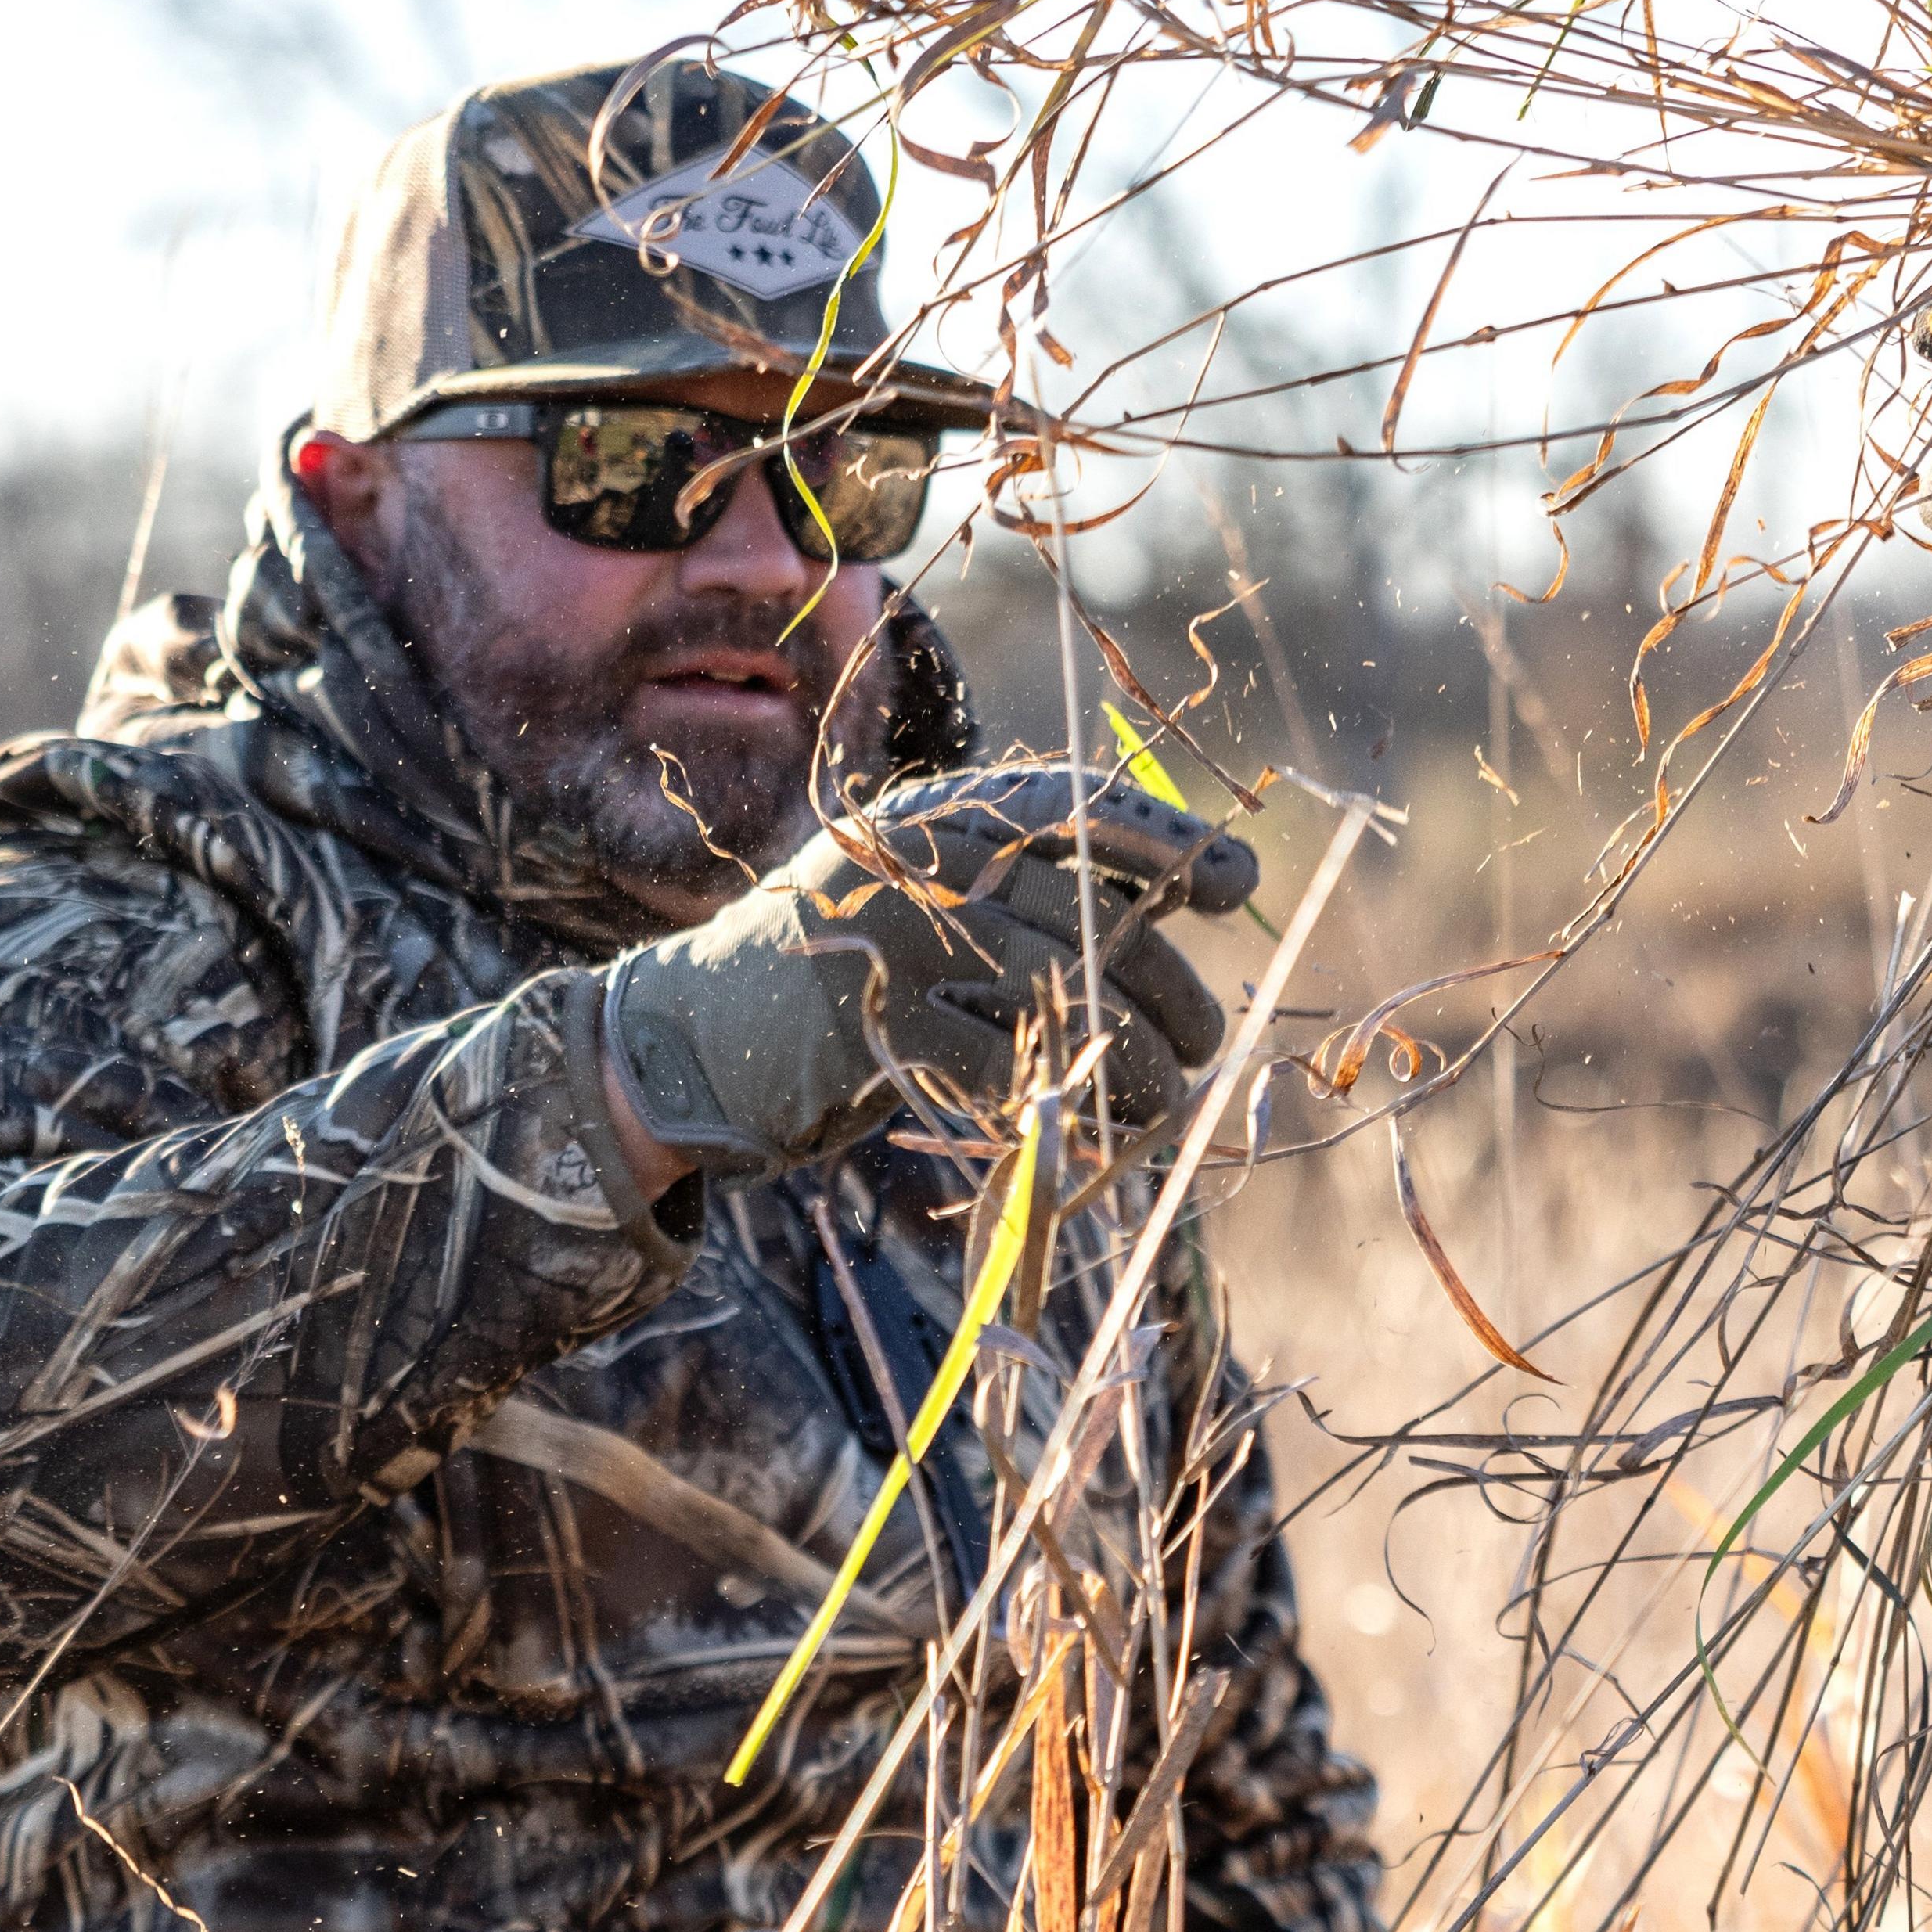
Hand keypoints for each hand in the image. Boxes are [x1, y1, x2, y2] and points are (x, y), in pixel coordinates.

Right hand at [597, 763, 1260, 1185]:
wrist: (696, 1034)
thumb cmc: (843, 972)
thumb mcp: (928, 899)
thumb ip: (1024, 891)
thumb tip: (1175, 910)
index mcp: (939, 811)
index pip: (1074, 803)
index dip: (1164, 841)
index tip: (1234, 883)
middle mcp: (919, 857)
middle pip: (1089, 913)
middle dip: (1167, 988)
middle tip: (1204, 1042)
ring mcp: (893, 936)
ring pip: (1063, 991)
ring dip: (1133, 1058)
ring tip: (1163, 1098)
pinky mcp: (874, 1023)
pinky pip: (1005, 1062)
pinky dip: (1064, 1101)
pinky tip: (1095, 1127)